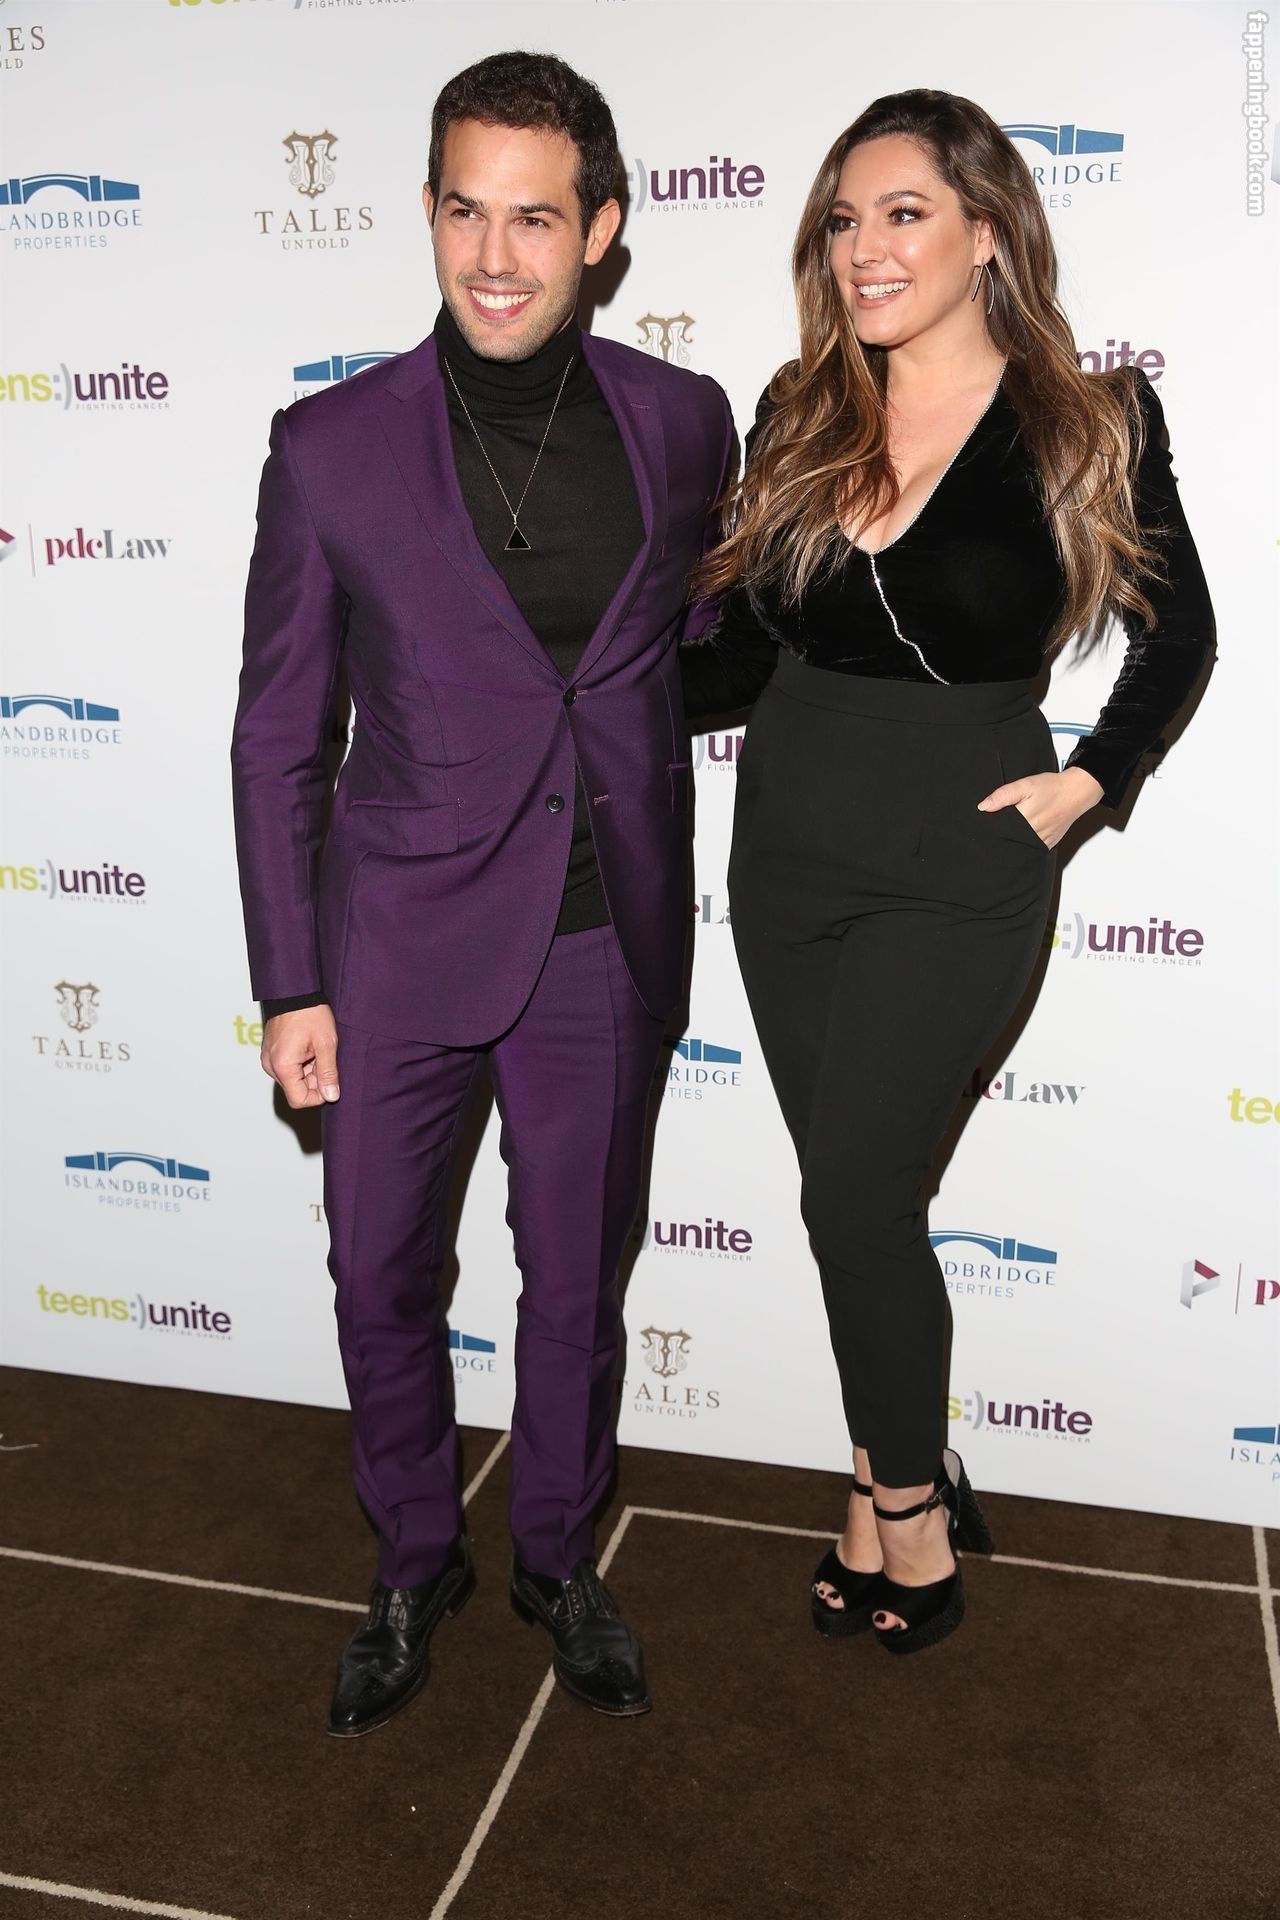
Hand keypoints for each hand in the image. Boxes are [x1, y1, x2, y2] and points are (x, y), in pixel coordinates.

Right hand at [261, 1004, 339, 1107]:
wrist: (294, 992)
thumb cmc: (310, 1014)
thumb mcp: (326, 1044)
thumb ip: (328, 1074)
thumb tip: (331, 1096)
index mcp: (282, 1066)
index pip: (298, 1100)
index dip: (318, 1096)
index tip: (330, 1082)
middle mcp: (271, 1065)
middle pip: (296, 1089)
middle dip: (314, 1080)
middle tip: (324, 1058)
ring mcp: (269, 1059)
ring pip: (293, 1079)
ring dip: (309, 1071)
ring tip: (316, 1050)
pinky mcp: (271, 1053)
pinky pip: (287, 1068)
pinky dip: (301, 1063)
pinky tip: (309, 1048)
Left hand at [977, 767, 1103, 849]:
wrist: (1076, 792)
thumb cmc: (1052, 788)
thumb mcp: (1025, 785)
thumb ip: (1003, 796)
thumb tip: (983, 807)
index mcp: (1024, 820)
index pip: (999, 831)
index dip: (991, 828)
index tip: (985, 825)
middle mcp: (1033, 834)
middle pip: (1008, 841)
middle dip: (1000, 836)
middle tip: (997, 828)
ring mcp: (1041, 842)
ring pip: (1019, 847)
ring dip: (1011, 842)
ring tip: (1009, 832)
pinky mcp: (1047, 845)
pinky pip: (1031, 849)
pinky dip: (1024, 844)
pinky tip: (1020, 837)